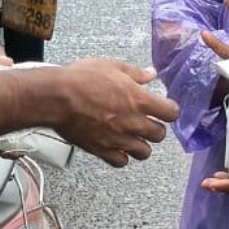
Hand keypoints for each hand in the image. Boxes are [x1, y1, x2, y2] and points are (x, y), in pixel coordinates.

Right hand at [51, 59, 178, 167]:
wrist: (57, 98)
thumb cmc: (82, 79)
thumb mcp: (112, 66)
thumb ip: (135, 73)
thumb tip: (150, 74)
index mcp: (139, 100)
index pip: (170, 113)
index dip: (170, 110)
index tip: (165, 108)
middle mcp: (133, 123)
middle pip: (159, 135)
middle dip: (156, 128)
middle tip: (148, 121)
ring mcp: (118, 139)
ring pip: (144, 153)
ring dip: (142, 144)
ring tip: (134, 136)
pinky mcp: (102, 151)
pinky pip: (121, 162)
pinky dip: (122, 156)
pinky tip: (117, 146)